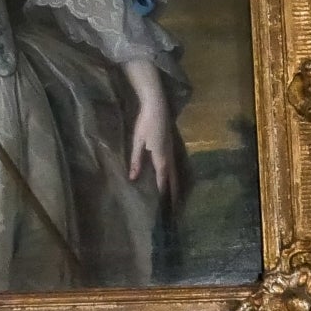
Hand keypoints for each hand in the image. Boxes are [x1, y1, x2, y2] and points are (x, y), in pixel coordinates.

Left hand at [123, 63, 180, 200]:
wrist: (157, 105)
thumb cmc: (145, 123)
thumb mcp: (137, 142)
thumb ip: (136, 160)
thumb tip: (133, 178)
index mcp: (161, 156)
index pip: (162, 178)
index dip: (162, 191)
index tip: (162, 204)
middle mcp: (169, 155)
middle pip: (173, 177)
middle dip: (174, 191)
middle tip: (175, 205)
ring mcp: (172, 149)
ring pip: (176, 170)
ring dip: (176, 183)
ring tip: (176, 195)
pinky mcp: (171, 144)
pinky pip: (175, 163)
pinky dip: (175, 173)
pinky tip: (172, 175)